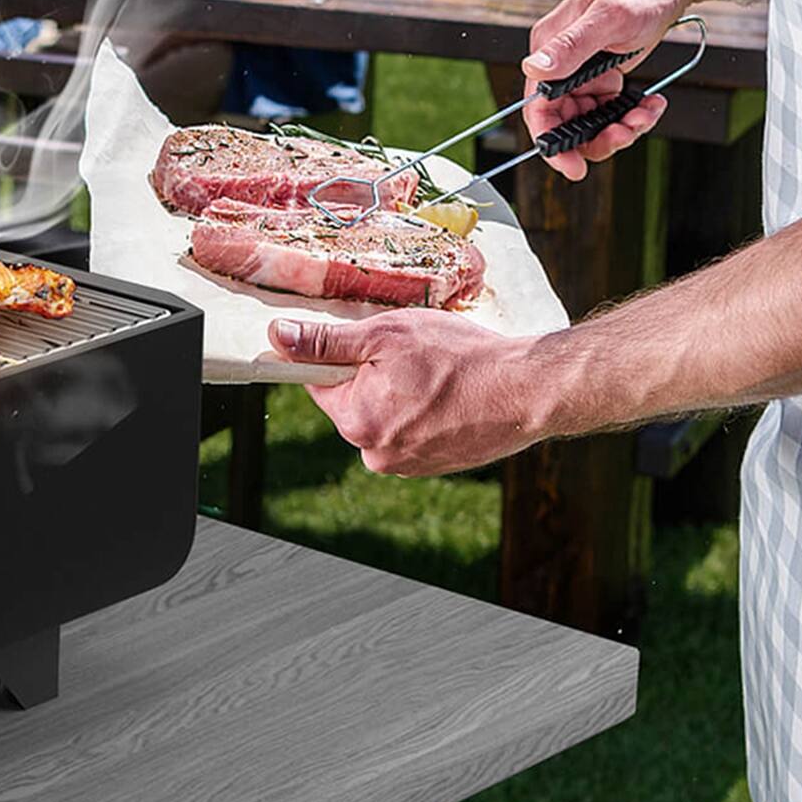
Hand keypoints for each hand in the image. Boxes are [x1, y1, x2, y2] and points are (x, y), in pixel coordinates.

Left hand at [269, 314, 546, 475]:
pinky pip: (409, 427)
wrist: (524, 390)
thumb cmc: (456, 357)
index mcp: (357, 424)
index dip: (336, 352)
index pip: (318, 382)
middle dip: (370, 372)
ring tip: (432, 370)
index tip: (362, 338)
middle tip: (407, 351)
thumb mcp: (383, 336)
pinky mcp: (434, 465)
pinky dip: (420, 407)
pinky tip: (445, 389)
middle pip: (351, 400)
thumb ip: (326, 342)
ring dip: (397, 389)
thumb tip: (277, 338)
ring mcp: (408, 465)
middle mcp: (377, 455)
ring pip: (382, 412)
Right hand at [520, 0, 692, 174]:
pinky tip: (652, 103)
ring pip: (589, 121)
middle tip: (629, 133)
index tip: (573, 168)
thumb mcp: (609, 19)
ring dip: (619, 127)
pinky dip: (631, 115)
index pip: (537, 108)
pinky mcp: (602, 74)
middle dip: (597, 136)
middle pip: (565, 122)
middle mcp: (560, 63)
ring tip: (648, 113)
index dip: (551, 142)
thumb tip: (534, 69)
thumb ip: (571, 46)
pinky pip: (609, 110)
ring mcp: (582, 71)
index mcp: (549, 48)